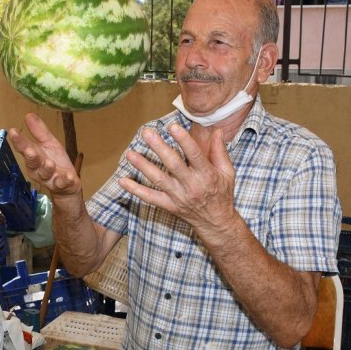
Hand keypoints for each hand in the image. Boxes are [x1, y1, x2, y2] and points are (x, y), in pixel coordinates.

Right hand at [8, 113, 80, 196]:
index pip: (24, 147)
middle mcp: (37, 169)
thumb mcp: (49, 143)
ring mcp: (48, 178)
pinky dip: (64, 180)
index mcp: (33, 156)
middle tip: (30, 150)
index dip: (18, 141)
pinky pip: (61, 183)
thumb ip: (39, 131)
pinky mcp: (60, 185)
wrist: (67, 184)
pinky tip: (69, 176)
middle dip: (31, 157)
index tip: (13, 131)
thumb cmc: (55, 161)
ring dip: (47, 168)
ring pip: (45, 173)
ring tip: (50, 163)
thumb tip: (28, 115)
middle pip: (32, 162)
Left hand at [118, 124, 237, 237]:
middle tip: (146, 133)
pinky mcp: (169, 206)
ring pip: (158, 180)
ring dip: (143, 166)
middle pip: (173, 164)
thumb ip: (220, 151)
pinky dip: (136, 190)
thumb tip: (216, 129)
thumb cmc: (221, 193)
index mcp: (207, 175)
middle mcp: (191, 185)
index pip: (195, 155)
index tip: (172, 127)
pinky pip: (150, 198)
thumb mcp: (227, 172)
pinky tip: (123, 181)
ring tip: (130, 154)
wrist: (215, 222)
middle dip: (159, 148)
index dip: (183, 140)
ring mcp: (178, 197)